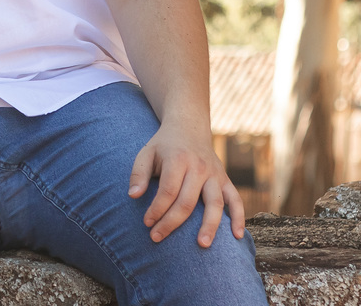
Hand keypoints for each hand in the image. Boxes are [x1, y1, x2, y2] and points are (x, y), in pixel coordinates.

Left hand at [128, 118, 244, 246]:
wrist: (188, 128)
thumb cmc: (163, 146)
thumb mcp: (146, 153)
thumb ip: (138, 174)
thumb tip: (133, 196)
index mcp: (177, 160)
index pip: (168, 190)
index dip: (157, 209)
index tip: (146, 223)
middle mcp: (199, 168)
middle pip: (187, 201)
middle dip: (172, 222)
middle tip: (157, 238)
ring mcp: (215, 175)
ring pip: (215, 204)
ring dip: (209, 225)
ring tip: (202, 245)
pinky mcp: (225, 180)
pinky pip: (235, 200)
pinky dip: (239, 217)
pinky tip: (237, 236)